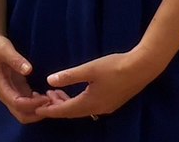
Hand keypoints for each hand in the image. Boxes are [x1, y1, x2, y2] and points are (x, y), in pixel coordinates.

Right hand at [0, 31, 64, 122]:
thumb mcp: (5, 50)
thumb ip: (16, 60)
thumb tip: (28, 70)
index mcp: (1, 87)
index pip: (18, 104)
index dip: (33, 104)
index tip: (47, 97)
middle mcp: (6, 94)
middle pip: (22, 115)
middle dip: (37, 113)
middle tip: (52, 103)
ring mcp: (12, 93)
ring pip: (26, 112)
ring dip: (39, 110)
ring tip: (52, 100)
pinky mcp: (18, 90)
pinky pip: (29, 104)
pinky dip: (38, 104)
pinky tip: (48, 95)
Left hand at [39, 50, 161, 119]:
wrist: (142, 68)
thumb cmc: (115, 66)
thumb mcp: (90, 69)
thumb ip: (69, 76)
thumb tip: (49, 81)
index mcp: (90, 102)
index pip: (65, 110)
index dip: (49, 110)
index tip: (36, 109)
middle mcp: (97, 109)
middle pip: (72, 112)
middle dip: (56, 107)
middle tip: (42, 98)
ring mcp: (106, 106)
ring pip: (80, 109)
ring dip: (66, 103)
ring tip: (53, 93)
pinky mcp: (111, 101)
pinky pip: (88, 106)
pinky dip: (76, 101)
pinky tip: (73, 91)